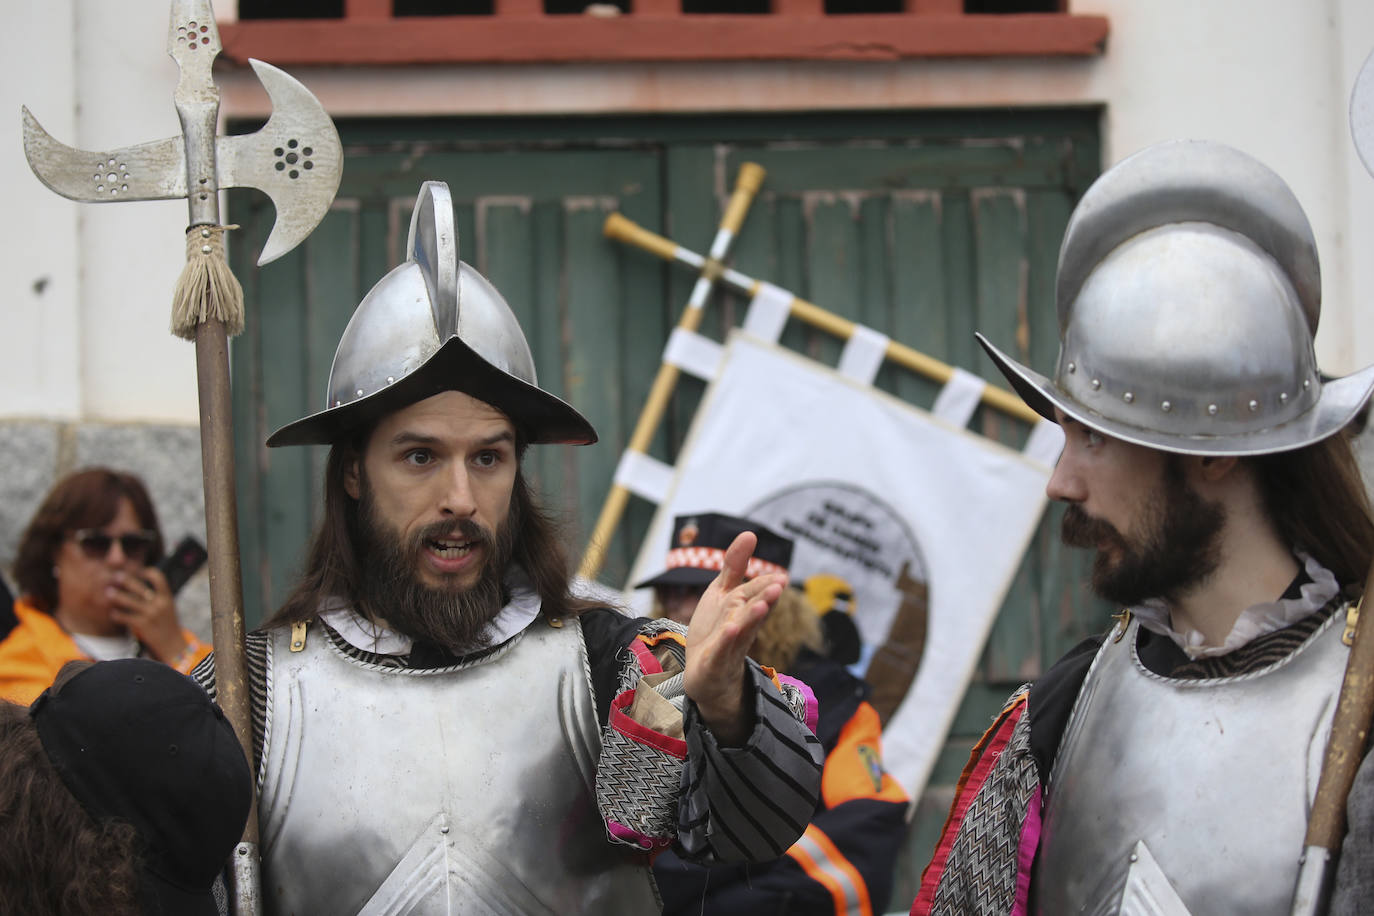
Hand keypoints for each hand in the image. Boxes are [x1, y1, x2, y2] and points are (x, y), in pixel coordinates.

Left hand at [108, 566, 186, 664]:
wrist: (173, 644)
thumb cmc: (167, 624)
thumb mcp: (168, 608)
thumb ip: (157, 597)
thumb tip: (141, 587)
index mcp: (167, 597)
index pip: (158, 578)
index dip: (149, 572)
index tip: (140, 571)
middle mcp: (159, 604)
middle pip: (139, 587)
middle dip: (126, 580)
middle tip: (116, 576)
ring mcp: (150, 614)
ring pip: (129, 601)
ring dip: (117, 596)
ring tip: (108, 592)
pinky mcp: (142, 625)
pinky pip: (125, 617)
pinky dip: (117, 614)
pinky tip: (112, 613)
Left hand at [684, 531, 786, 745]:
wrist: (705, 674)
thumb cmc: (716, 630)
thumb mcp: (722, 593)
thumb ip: (734, 566)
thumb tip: (750, 533)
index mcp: (743, 609)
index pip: (755, 594)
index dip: (765, 586)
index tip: (780, 578)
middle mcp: (740, 627)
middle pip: (753, 611)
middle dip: (765, 599)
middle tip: (778, 586)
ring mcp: (729, 646)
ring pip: (742, 631)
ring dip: (751, 618)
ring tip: (762, 605)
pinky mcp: (715, 663)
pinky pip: (721, 652)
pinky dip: (725, 642)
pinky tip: (730, 630)